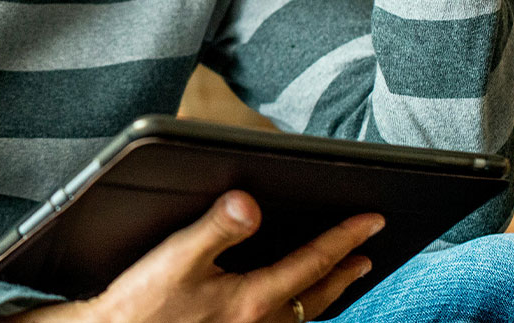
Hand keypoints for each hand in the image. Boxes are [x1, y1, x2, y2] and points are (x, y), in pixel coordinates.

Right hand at [0, 190, 382, 321]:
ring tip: (339, 278)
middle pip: (316, 295)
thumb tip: (249, 202)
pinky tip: (287, 306)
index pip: (312, 262)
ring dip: (325, 294)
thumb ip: (217, 226)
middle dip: (344, 270)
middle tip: (366, 253)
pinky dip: (297, 312)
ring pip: (302, 316)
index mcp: (251, 299)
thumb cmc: (141, 304)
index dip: (344, 238)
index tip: (372, 220)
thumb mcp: (178, 257)